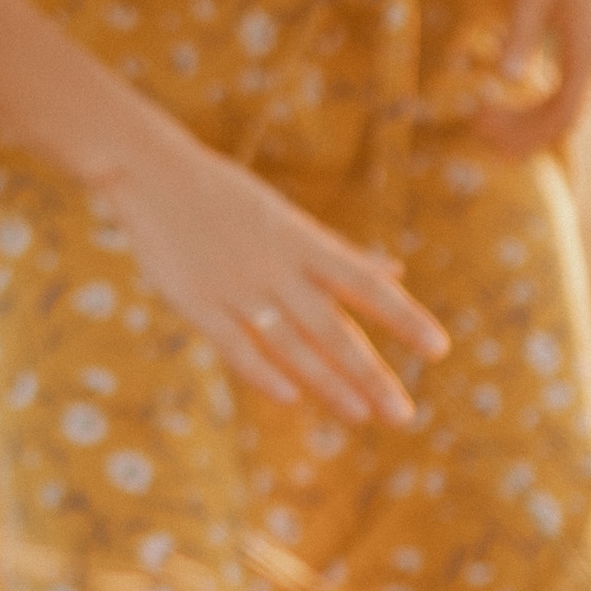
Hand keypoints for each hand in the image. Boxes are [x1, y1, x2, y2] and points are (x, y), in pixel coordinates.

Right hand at [103, 119, 448, 419]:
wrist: (152, 173)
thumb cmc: (228, 198)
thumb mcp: (291, 221)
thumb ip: (342, 253)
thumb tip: (396, 270)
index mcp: (304, 243)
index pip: (366, 284)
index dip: (403, 317)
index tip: (438, 349)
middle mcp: (278, 268)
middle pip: (333, 328)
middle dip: (370, 374)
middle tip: (404, 414)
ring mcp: (237, 287)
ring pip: (291, 343)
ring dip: (328, 383)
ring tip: (361, 417)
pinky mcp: (197, 303)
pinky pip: (235, 344)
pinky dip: (261, 371)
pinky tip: (290, 399)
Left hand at [475, 0, 590, 155]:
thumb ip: (520, 36)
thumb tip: (505, 78)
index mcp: (589, 50)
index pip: (564, 112)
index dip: (525, 129)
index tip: (484, 125)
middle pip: (563, 118)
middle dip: (521, 131)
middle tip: (476, 129)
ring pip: (562, 107)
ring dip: (525, 122)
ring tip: (482, 123)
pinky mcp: (581, 48)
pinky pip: (560, 91)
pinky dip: (532, 105)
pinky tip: (502, 107)